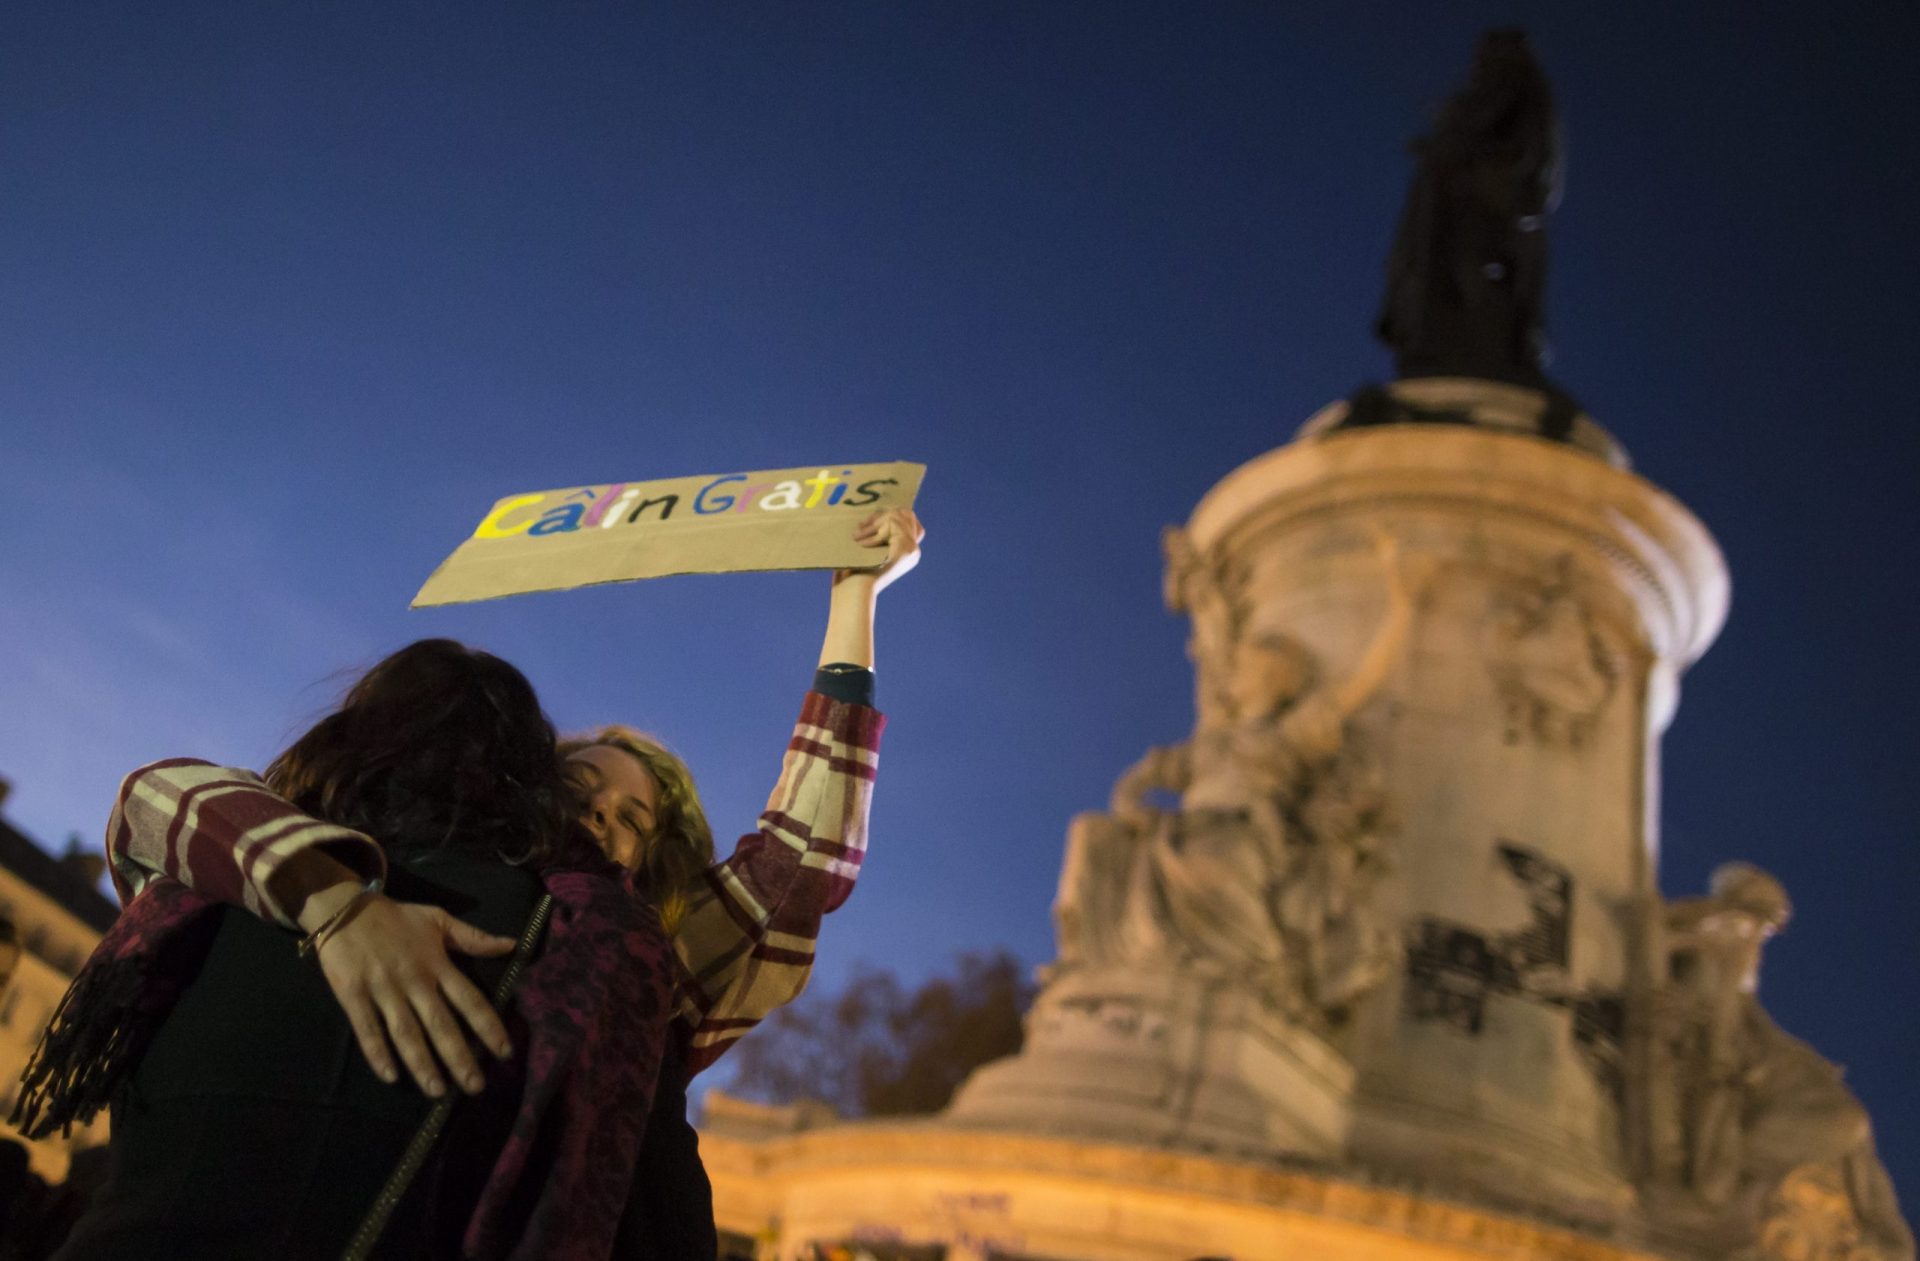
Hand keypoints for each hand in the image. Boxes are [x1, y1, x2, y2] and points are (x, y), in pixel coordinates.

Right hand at [303, 888, 517, 1096]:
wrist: (345, 910)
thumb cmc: (397, 917)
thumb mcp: (439, 920)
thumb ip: (474, 938)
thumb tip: (512, 946)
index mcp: (438, 964)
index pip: (470, 1000)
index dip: (489, 1026)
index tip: (504, 1052)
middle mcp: (414, 981)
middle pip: (441, 1024)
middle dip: (460, 1057)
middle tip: (475, 1086)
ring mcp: (383, 990)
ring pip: (406, 1033)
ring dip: (423, 1064)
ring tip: (438, 1091)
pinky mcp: (353, 995)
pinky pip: (367, 1029)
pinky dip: (378, 1053)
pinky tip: (391, 1076)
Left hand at [835, 508, 923, 595]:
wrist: (855, 592)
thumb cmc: (855, 574)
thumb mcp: (869, 551)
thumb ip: (878, 535)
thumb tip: (875, 515)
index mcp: (907, 553)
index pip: (912, 522)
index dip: (893, 516)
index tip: (870, 522)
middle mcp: (913, 551)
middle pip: (907, 515)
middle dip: (883, 515)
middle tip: (862, 525)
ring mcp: (912, 550)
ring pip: (897, 517)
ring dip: (874, 523)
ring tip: (857, 535)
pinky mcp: (905, 549)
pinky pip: (891, 525)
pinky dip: (873, 530)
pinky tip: (860, 542)